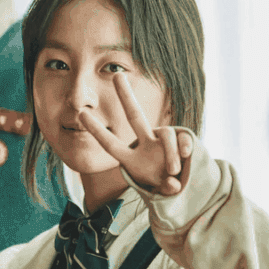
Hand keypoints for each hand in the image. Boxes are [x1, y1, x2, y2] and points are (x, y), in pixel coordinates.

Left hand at [78, 72, 193, 195]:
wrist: (186, 187)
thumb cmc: (164, 188)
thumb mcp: (161, 192)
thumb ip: (167, 190)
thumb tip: (174, 183)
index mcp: (131, 159)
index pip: (111, 144)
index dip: (97, 131)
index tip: (81, 114)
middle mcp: (145, 145)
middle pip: (135, 116)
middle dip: (126, 96)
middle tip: (117, 76)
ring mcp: (163, 142)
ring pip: (167, 135)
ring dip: (170, 155)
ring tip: (172, 172)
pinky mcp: (183, 141)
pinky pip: (183, 139)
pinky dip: (184, 148)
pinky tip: (185, 157)